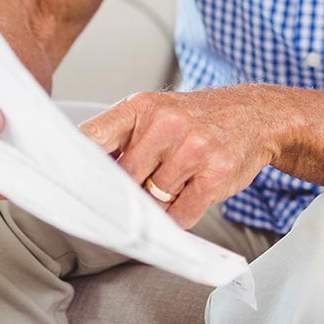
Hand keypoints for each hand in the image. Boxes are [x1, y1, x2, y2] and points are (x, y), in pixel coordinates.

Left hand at [79, 88, 287, 228]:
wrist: (254, 115)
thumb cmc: (197, 119)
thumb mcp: (156, 113)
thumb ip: (122, 139)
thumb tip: (86, 178)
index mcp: (141, 107)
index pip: (93, 138)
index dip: (78, 166)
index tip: (69, 185)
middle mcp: (167, 125)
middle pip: (125, 180)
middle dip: (130, 193)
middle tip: (141, 189)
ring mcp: (193, 150)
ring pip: (154, 201)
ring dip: (159, 204)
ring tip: (174, 184)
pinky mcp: (215, 176)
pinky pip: (181, 215)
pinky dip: (179, 216)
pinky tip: (188, 196)